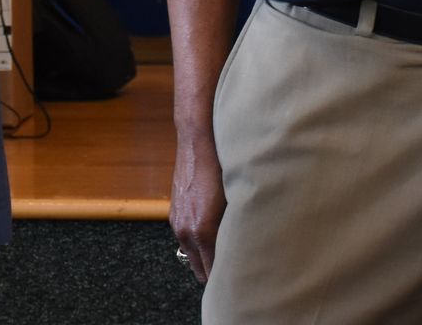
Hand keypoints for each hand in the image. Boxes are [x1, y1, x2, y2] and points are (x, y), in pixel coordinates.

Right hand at [169, 130, 225, 284]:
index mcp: (202, 231)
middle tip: (236, 271)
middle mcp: (185, 231)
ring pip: (192, 254)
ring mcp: (176, 222)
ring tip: (225, 253)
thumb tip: (247, 249)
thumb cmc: (222, 166)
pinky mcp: (173, 212)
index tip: (239, 281)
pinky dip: (198, 242)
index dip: (226, 279)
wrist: (198, 140)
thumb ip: (236, 230)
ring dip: (206, 257)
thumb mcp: (236, 200)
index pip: (212, 271)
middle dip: (215, 272)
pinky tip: (213, 233)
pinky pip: (186, 239)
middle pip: (200, 269)